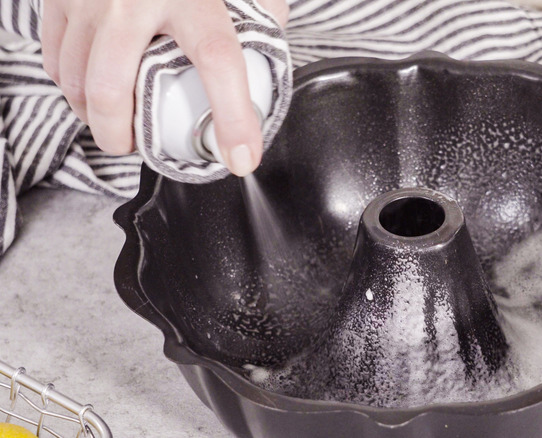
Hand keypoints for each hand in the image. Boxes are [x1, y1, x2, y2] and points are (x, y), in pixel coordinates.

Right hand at [41, 0, 289, 175]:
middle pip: (115, 88)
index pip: (219, 62)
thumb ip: (260, 12)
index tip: (242, 157)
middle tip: (136, 147)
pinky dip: (70, 86)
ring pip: (77, 80)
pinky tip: (88, 92)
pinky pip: (55, 57)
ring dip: (92, 117)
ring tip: (113, 125)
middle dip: (121, 135)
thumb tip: (269, 60)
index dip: (233, 117)